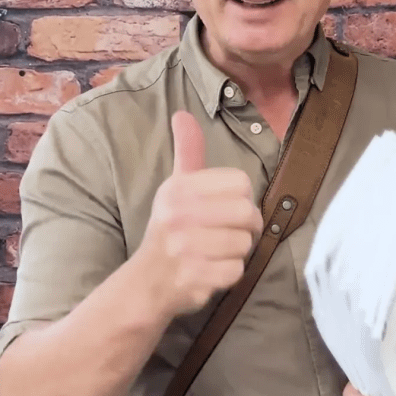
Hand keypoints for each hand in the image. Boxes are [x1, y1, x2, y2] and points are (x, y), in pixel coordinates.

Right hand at [135, 111, 263, 318]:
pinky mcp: (195, 277)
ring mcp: (186, 248)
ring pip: (245, 243)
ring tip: (216, 251)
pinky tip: (210, 270)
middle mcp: (179, 215)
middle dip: (245, 227)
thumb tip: (183, 114)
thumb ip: (188, 151)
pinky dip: (229, 273)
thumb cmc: (170, 228)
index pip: (241, 183)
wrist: (146, 281)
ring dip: (237, 251)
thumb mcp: (176, 186)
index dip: (240, 197)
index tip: (225, 208)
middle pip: (248, 213)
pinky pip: (236, 270)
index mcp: (179, 188)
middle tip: (227, 232)